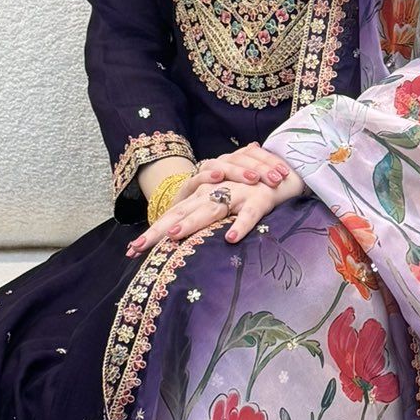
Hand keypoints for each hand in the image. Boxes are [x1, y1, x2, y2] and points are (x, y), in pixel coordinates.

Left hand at [126, 144, 304, 257]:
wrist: (287, 169)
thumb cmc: (253, 189)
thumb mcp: (225, 201)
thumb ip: (206, 215)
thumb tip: (182, 238)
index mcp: (205, 193)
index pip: (175, 214)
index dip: (154, 231)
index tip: (131, 250)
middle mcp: (215, 191)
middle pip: (184, 212)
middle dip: (161, 230)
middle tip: (139, 247)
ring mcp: (237, 193)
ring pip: (210, 209)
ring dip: (192, 223)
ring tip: (174, 237)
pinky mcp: (259, 198)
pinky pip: (249, 214)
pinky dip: (240, 225)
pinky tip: (231, 238)